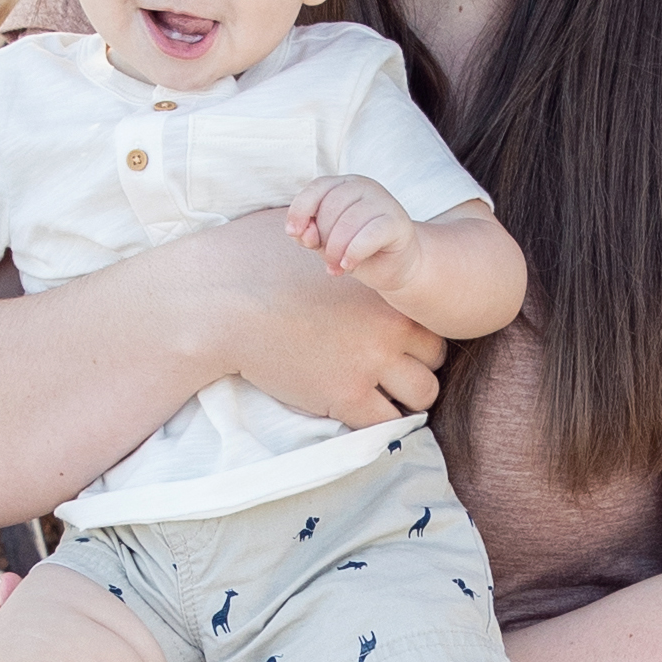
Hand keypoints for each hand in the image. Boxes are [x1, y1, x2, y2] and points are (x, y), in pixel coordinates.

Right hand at [213, 208, 444, 426]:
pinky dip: (378, 420)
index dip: (415, 333)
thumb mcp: (318, 244)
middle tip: (391, 369)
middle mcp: (390, 326)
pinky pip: (386, 422)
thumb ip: (348, 250)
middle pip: (435, 358)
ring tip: (382, 394)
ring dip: (406, 397)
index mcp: (387, 289)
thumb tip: (347, 238)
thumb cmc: (262, 264)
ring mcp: (370, 363)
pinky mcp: (345, 394)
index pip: (431, 320)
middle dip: (417, 364)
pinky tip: (360, 410)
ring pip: (423, 394)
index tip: (397, 340)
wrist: (226, 303)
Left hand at [286, 174, 419, 296]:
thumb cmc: (357, 250)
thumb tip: (304, 232)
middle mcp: (365, 186)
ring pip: (348, 222)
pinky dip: (353, 253)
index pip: (317, 187)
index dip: (300, 209)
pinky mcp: (398, 222)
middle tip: (327, 260)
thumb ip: (309, 234)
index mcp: (345, 185)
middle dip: (322, 238)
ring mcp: (384, 201)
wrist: (395, 267)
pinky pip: (368, 235)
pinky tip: (348, 265)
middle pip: (331, 207)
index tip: (293, 232)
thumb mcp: (325, 242)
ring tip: (337, 267)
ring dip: (336, 250)